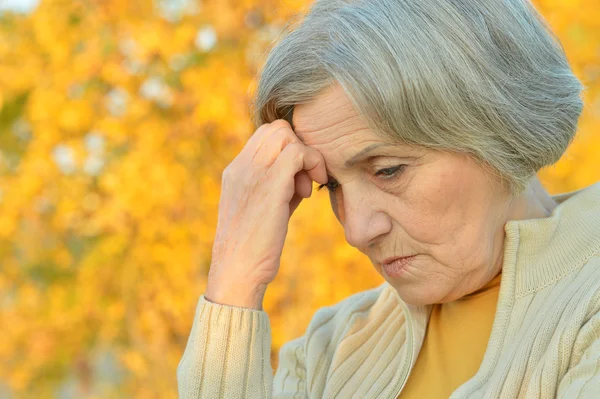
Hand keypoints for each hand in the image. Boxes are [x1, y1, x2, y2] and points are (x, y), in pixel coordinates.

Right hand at [205, 119, 327, 308]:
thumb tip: (302, 175)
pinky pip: (297, 153)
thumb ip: (276, 186)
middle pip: (277, 129)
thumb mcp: (260, 209)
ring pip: (287, 135)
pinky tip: (309, 193)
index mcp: (236, 170)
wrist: (237, 272)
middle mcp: (241, 166)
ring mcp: (253, 173)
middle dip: (298, 149)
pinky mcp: (270, 186)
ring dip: (305, 157)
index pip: (265, 135)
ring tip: (304, 191)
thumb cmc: (252, 247)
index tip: (296, 178)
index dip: (288, 149)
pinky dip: (312, 164)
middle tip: (303, 182)